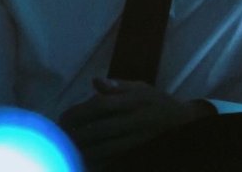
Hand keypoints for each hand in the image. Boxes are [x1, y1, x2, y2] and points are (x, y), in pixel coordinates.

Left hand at [60, 78, 214, 167]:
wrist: (182, 124)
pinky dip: (95, 159)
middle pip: (99, 129)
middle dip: (75, 133)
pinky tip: (82, 158)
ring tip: (65, 147)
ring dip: (81, 149)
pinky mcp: (135, 153)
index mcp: (133, 101)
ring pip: (103, 148)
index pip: (101, 105)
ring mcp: (135, 139)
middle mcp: (134, 120)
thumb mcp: (141, 87)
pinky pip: (111, 159)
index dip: (79, 112)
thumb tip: (95, 81)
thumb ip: (117, 86)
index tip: (63, 117)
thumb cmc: (157, 102)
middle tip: (58, 134)